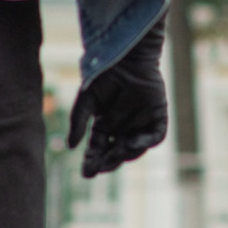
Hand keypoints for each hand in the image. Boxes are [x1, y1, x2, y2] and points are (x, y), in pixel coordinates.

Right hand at [68, 21, 169, 176]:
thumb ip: (78, 121)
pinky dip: (145, 141)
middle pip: (116, 152)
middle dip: (108, 162)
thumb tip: (70, 146)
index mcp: (105, 125)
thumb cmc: (104, 74)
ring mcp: (141, 123)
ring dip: (125, 153)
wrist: (126, 54)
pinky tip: (133, 142)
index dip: (92, 161)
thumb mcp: (86, 99)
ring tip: (115, 153)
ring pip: (135, 148)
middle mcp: (123, 128)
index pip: (98, 149)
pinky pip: (155, 135)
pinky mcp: (158, 116)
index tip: (86, 173)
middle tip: (99, 167)